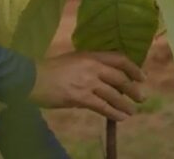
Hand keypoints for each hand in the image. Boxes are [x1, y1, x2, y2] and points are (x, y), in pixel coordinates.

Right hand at [28, 52, 145, 120]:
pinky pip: (102, 107)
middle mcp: (92, 67)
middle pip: (120, 77)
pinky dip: (114, 113)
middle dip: (133, 89)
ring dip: (125, 104)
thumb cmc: (50, 69)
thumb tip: (103, 78)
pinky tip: (120, 117)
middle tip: (141, 97)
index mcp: (90, 55)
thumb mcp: (73, 60)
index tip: (142, 76)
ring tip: (131, 111)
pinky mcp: (81, 97)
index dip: (133, 68)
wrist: (32, 78)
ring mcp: (87, 82)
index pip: (118, 58)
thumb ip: (89, 66)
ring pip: (114, 94)